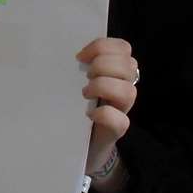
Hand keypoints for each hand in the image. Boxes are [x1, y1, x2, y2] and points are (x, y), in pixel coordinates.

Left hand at [77, 37, 138, 184]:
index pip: (123, 48)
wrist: (74, 146)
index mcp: (113, 72)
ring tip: (85, 94)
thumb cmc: (72, 109)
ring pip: (129, 92)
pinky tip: (90, 115)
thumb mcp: (74, 83)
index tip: (80, 56)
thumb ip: (75, 67)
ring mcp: (121, 111)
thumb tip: (63, 52)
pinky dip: (105, 115)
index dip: (103, 46)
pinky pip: (120, 121)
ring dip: (104, 87)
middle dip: (103, 65)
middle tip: (85, 76)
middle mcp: (121, 89)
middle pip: (129, 65)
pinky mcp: (115, 133)